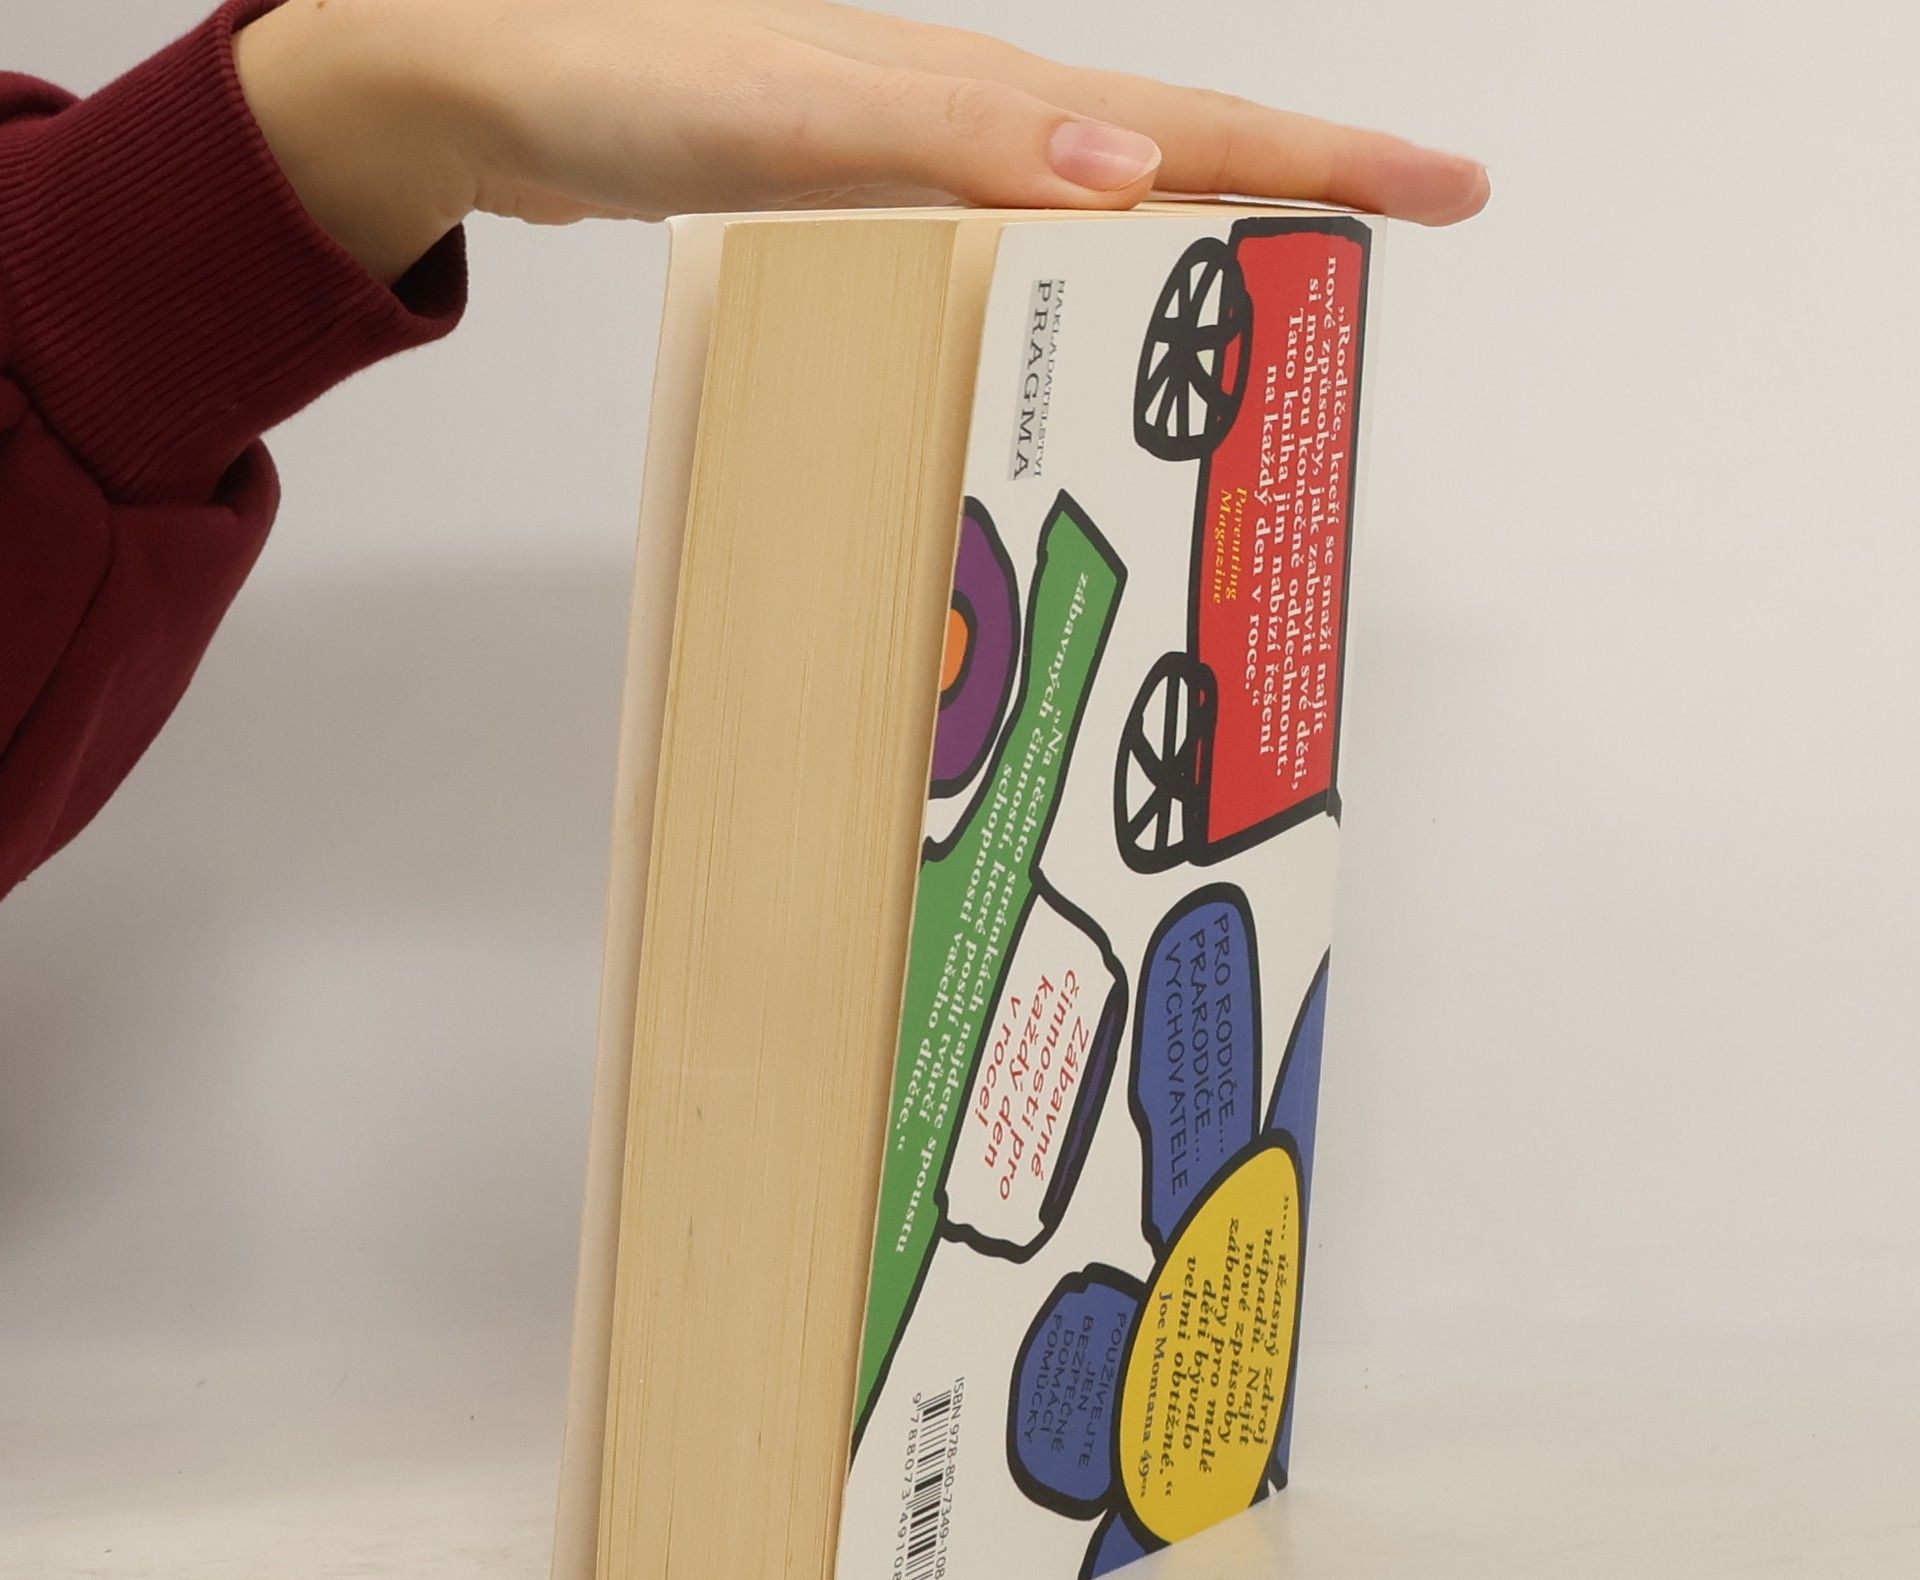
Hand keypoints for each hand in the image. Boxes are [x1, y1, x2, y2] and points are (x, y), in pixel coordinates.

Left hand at [235, 0, 1488, 284]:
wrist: (493, 81)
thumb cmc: (626, 87)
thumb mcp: (794, 121)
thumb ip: (950, 143)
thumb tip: (1126, 170)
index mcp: (979, 105)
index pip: (1189, 131)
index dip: (1322, 163)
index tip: (1444, 191)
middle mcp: (967, 127)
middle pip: (1169, 165)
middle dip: (1292, 210)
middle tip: (1392, 264)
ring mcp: (918, 165)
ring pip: (1094, 216)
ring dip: (1190, 261)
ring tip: (1263, 329)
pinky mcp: (864, 206)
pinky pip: (1003, 252)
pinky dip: (1065, 294)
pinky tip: (1066, 335)